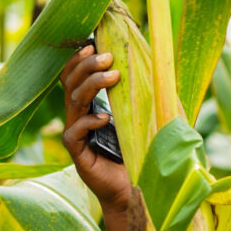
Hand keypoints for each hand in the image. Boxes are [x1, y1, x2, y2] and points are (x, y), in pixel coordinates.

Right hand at [59, 44, 131, 214]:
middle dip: (87, 66)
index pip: (75, 77)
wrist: (137, 188)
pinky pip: (74, 133)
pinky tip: (105, 118)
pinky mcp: (78, 154)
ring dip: (92, 85)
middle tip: (109, 57)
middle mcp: (79, 117)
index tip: (93, 43)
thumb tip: (159, 64)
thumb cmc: (141, 150)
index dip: (80, 59)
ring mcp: (77, 135)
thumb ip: (143, 94)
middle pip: (71, 84)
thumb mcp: (143, 116)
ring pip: (73, 102)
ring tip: (113, 76)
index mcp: (90, 106)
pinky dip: (89, 122)